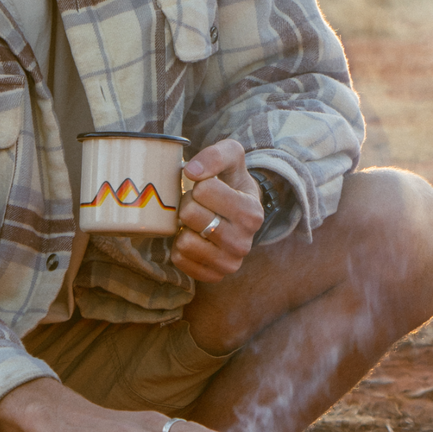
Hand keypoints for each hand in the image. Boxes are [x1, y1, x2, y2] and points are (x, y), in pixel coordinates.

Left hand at [171, 138, 263, 282]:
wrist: (239, 212)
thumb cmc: (231, 181)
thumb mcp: (231, 156)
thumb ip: (215, 155)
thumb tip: (191, 171)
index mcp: (252, 213)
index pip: (205, 189)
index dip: (200, 185)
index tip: (209, 189)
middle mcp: (244, 242)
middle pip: (190, 214)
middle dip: (188, 204)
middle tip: (199, 205)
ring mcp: (230, 263)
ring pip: (184, 242)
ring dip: (183, 228)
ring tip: (196, 222)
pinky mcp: (214, 276)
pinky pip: (180, 260)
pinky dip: (180, 247)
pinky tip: (194, 238)